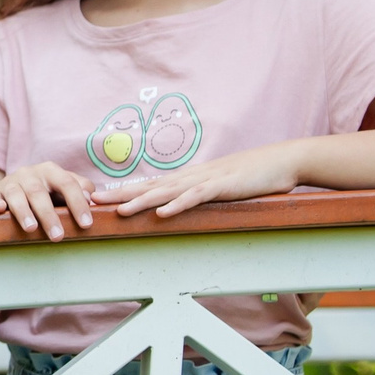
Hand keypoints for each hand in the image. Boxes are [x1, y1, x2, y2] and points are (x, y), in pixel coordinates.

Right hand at [0, 161, 98, 241]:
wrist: (9, 193)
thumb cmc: (44, 194)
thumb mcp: (62, 189)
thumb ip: (79, 189)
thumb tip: (94, 200)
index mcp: (50, 171)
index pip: (67, 183)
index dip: (77, 203)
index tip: (86, 224)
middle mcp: (29, 173)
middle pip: (39, 192)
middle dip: (49, 215)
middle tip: (58, 236)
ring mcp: (10, 182)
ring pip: (16, 195)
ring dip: (24, 211)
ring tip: (31, 228)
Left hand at [92, 142, 303, 218]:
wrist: (281, 161)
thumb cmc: (251, 175)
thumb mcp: (220, 187)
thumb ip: (200, 194)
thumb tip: (181, 204)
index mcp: (189, 178)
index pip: (150, 185)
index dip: (124, 191)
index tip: (100, 198)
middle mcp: (191, 177)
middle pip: (150, 186)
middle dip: (121, 195)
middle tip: (93, 202)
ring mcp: (206, 180)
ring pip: (167, 192)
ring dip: (142, 202)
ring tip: (119, 211)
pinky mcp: (222, 186)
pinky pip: (196, 197)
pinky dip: (178, 205)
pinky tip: (162, 213)